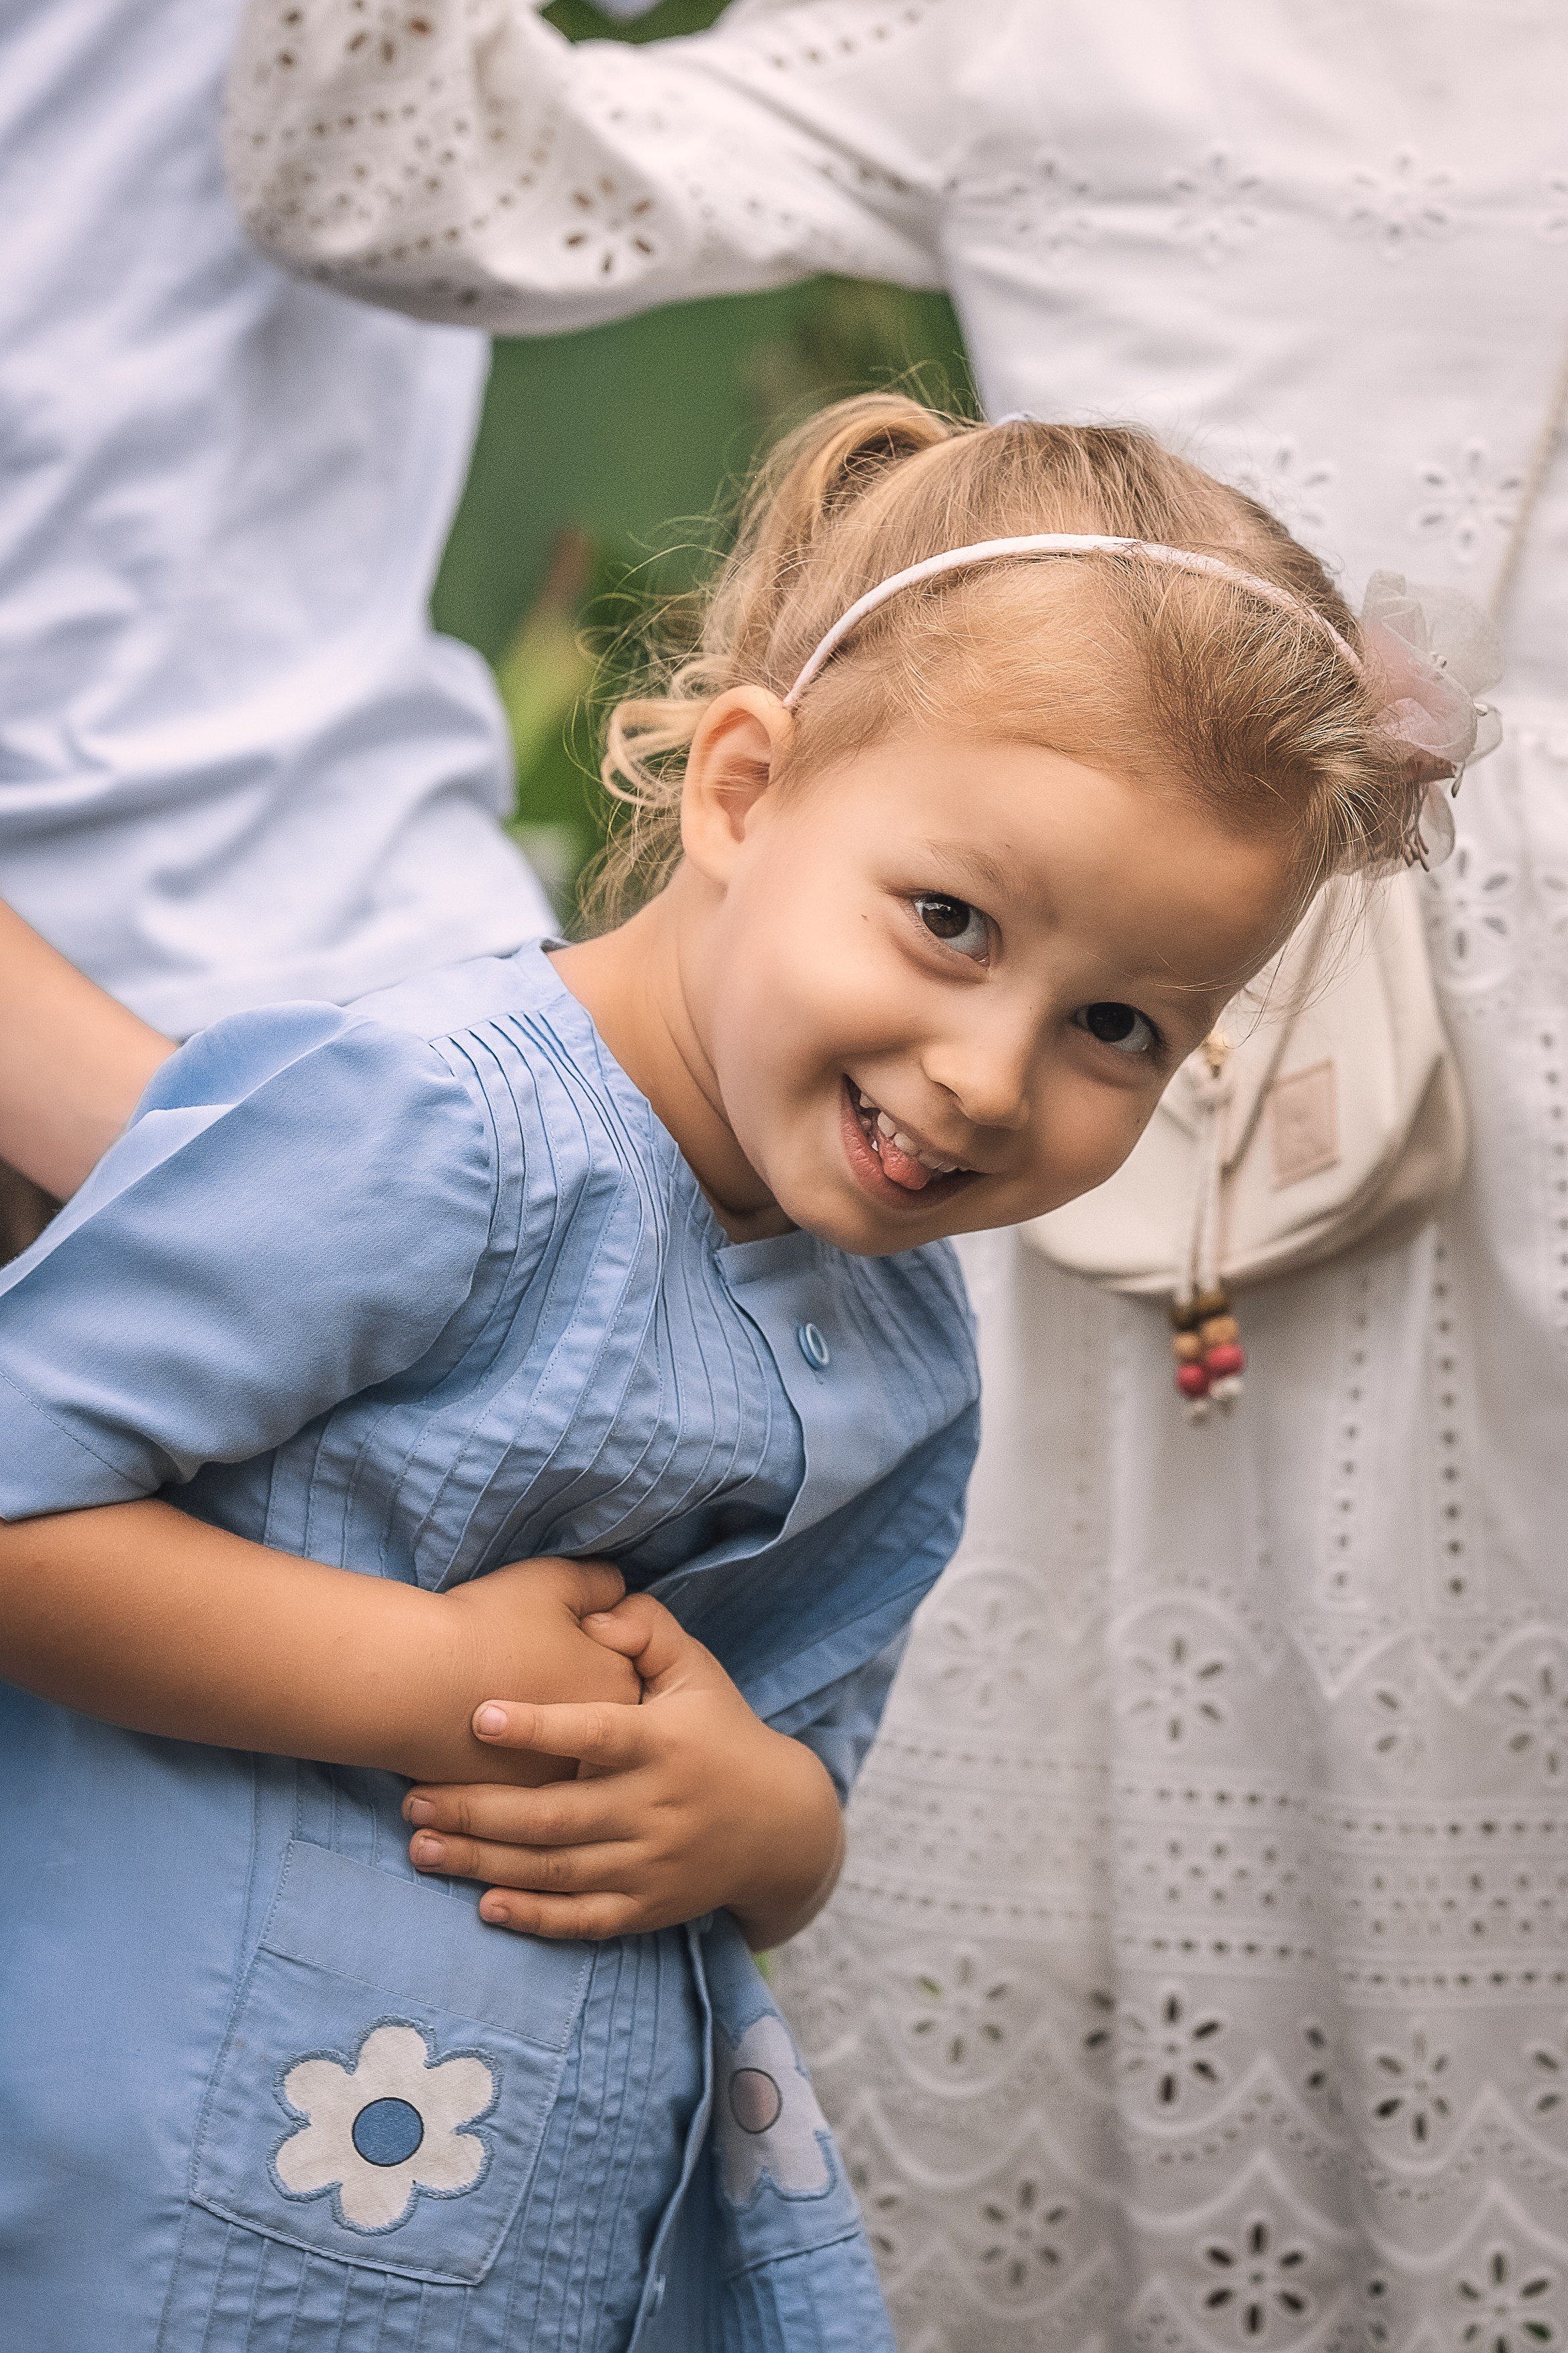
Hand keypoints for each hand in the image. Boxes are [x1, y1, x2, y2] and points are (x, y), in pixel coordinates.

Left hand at [403, 1595, 844, 1946]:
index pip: (594, 1734)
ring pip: (555, 1871)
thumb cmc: (723, 1733)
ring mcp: (649, 1865)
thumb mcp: (699, 1671)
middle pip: (554, 1815)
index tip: (478, 1715)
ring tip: (422, 1845)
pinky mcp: (646, 1908)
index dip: (537, 1727)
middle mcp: (655, 1808)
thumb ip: (649, 1631)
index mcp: (662, 1743)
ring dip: (482, 1861)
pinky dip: (533, 1918)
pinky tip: (484, 1904)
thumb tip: (599, 1611)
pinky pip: (582, 1920)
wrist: (782, 1827)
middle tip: (412, 1798)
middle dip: (477, 1809)